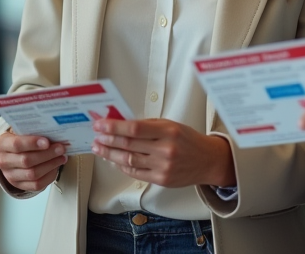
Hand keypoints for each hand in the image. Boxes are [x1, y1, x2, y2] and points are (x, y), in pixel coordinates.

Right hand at [0, 131, 68, 192]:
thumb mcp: (19, 131)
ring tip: (62, 157)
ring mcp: (10, 176)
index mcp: (2, 144)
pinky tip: (56, 167)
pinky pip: (36, 185)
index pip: (17, 144)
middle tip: (61, 148)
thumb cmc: (19, 139)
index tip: (47, 142)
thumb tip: (53, 132)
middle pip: (27, 161)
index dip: (33, 143)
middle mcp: (3, 161)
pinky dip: (49, 176)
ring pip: (33, 174)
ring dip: (51, 165)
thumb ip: (32, 131)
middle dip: (47, 154)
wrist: (10, 154)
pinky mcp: (19, 185)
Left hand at [92, 118, 234, 188]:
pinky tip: (114, 160)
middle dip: (108, 140)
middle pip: (128, 144)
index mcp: (168, 131)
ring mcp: (162, 167)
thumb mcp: (171, 125)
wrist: (208, 161)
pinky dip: (122, 165)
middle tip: (96, 135)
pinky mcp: (161, 179)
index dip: (114, 127)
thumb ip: (148, 125)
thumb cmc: (188, 140)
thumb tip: (122, 123)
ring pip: (128, 160)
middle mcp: (165, 150)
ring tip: (100, 148)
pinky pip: (135, 172)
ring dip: (110, 154)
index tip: (101, 124)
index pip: (134, 129)